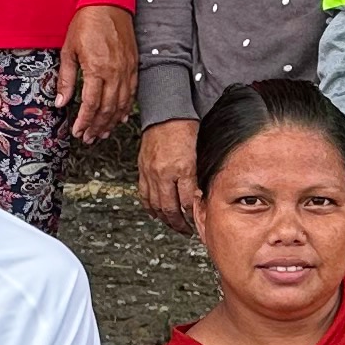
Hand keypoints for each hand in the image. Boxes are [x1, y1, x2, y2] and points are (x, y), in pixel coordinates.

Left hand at [58, 5, 138, 143]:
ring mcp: (126, 70)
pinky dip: (125, 108)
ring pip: (121, 104)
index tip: (78, 131)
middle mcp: (115, 72)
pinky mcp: (133, 65)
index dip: (84, 121)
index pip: (91, 105)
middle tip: (88, 138)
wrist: (108, 2)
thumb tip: (61, 102)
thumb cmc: (87, 23)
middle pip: (107, 109)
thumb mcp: (69, 50)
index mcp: (97, 69)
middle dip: (97, 127)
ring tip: (102, 133)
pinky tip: (119, 116)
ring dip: (111, 122)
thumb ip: (66, 78)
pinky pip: (132, 93)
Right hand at [137, 117, 200, 232]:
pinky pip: (144, 195)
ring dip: (165, 219)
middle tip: (187, 231)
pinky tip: (155, 213)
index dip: (193, 215)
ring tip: (173, 225)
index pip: (188, 201)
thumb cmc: (185, 128)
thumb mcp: (199, 152)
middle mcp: (164, 173)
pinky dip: (150, 207)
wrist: (165, 113)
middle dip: (179, 224)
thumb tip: (201, 194)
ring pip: (156, 205)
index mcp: (183, 168)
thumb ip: (199, 174)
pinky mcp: (143, 170)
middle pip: (170, 208)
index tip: (199, 221)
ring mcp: (151, 173)